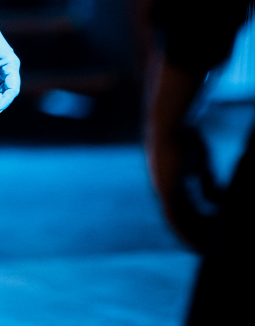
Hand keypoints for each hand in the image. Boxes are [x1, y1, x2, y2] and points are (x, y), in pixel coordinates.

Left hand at [145, 53, 207, 243]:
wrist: (169, 124)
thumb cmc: (185, 135)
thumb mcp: (199, 160)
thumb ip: (204, 180)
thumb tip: (214, 201)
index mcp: (171, 179)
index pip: (183, 206)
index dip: (195, 221)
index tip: (209, 233)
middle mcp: (163, 187)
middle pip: (180, 217)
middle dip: (194, 232)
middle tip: (206, 248)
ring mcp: (162, 189)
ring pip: (176, 222)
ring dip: (189, 236)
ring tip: (202, 251)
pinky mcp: (164, 190)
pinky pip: (174, 219)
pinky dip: (183, 233)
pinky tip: (195, 243)